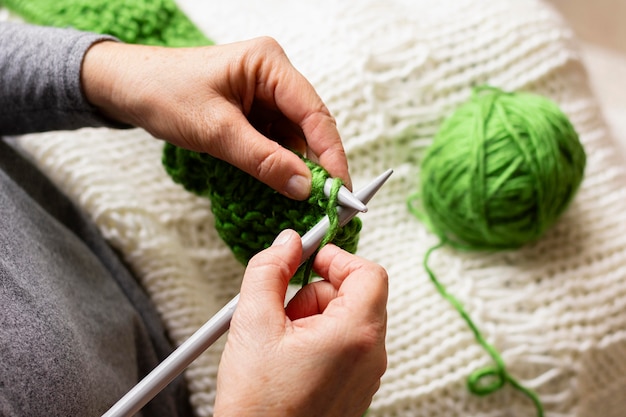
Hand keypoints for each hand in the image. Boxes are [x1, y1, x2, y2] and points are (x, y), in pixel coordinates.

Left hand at [80, 37, 350, 199]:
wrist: (126, 87)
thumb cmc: (163, 93)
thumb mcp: (215, 131)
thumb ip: (263, 160)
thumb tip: (304, 187)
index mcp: (269, 63)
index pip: (313, 112)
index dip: (332, 153)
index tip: (340, 189)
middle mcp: (273, 75)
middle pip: (309, 125)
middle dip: (318, 164)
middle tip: (327, 201)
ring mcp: (264, 93)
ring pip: (294, 136)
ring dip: (297, 167)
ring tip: (303, 199)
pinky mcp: (253, 110)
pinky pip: (275, 140)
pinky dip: (279, 163)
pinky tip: (281, 184)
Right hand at [214, 230, 387, 416]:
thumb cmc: (259, 405)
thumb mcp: (253, 323)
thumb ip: (269, 270)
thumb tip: (287, 242)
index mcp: (356, 334)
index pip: (369, 273)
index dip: (337, 258)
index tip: (309, 259)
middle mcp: (371, 355)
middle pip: (357, 295)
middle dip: (317, 292)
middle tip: (283, 309)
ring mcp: (366, 375)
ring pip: (349, 320)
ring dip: (314, 316)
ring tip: (280, 341)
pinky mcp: (356, 388)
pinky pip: (346, 346)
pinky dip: (319, 339)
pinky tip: (288, 358)